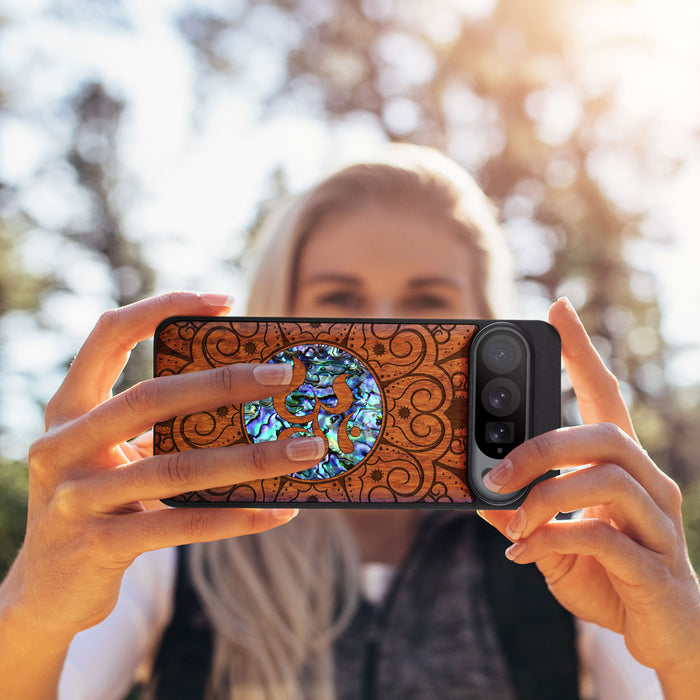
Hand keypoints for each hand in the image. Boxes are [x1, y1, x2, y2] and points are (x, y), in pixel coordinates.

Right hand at [2, 292, 325, 639]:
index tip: (224, 301)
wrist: (46, 590)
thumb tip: (250, 401)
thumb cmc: (99, 504)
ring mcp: (76, 497)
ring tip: (307, 449)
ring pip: (177, 468)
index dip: (162, 308)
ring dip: (253, 458)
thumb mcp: (114, 456)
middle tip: (287, 375)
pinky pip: (182, 524)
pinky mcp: (98, 546)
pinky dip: (236, 517)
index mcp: (69, 409)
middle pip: (152, 397)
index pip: (109, 335)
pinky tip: (280, 511)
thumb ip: (158, 427)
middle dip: (225, 383)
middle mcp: (62, 445)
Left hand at [478, 298, 699, 692]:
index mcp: (622, 468)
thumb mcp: (553, 539)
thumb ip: (522, 514)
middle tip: (495, 472)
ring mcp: (659, 523)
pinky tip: (524, 554)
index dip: (582, 352)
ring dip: (545, 497)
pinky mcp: (657, 566)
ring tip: (511, 522)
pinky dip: (553, 540)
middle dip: (541, 447)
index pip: (605, 395)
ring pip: (607, 479)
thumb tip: (480, 494)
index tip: (558, 309)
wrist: (664, 635)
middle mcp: (649, 484)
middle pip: (604, 434)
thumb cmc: (609, 576)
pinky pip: (604, 538)